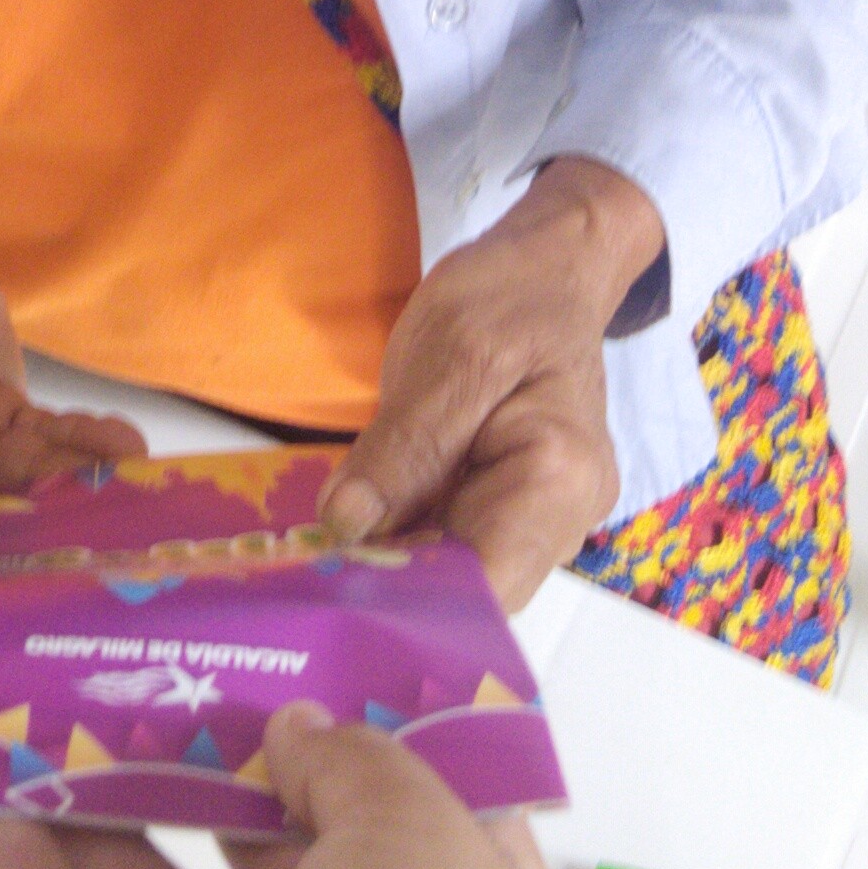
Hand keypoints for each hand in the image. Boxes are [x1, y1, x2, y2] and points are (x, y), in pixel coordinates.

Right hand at [0, 700, 604, 868]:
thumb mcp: (421, 840)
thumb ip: (350, 768)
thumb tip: (295, 731)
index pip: (401, 806)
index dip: (341, 733)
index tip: (270, 658)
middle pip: (267, 848)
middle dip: (199, 764)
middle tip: (118, 677)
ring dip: (100, 819)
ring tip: (27, 726)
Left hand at [324, 158, 662, 604]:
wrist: (552, 267)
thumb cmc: (511, 296)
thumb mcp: (450, 353)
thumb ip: (403, 447)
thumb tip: (346, 526)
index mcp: (559, 480)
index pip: (484, 584)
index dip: (406, 601)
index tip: (329, 589)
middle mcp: (562, 519)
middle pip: (468, 590)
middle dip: (390, 587)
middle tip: (306, 571)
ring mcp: (539, 519)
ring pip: (454, 573)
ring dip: (391, 566)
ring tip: (320, 554)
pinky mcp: (509, 507)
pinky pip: (452, 543)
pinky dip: (404, 540)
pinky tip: (355, 528)